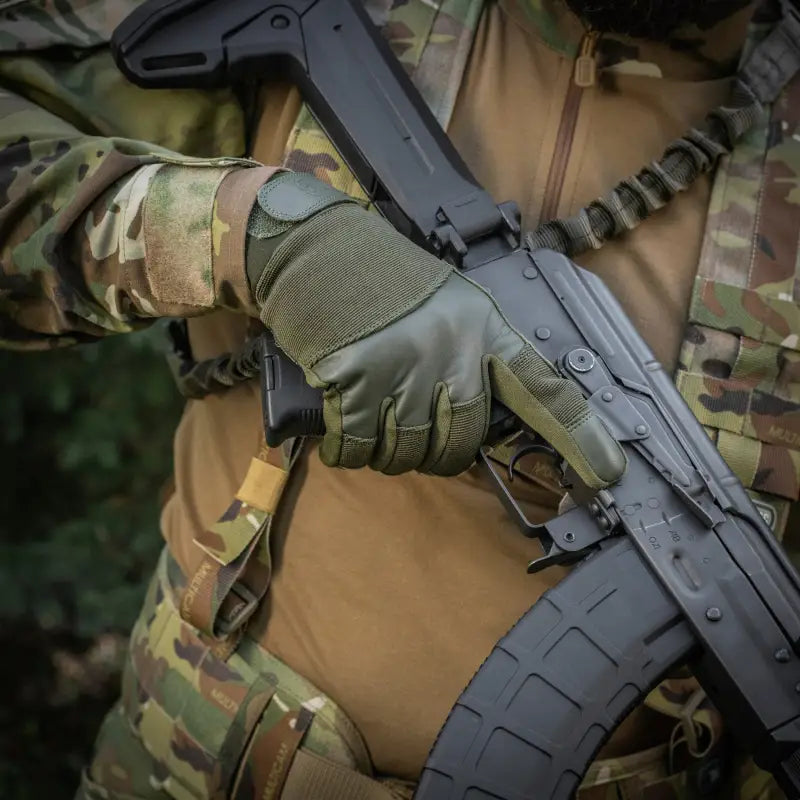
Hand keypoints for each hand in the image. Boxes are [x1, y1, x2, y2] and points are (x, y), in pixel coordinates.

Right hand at [247, 173, 624, 486]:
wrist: (314, 247)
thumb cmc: (377, 280)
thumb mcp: (444, 306)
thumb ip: (468, 359)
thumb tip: (471, 427)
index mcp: (483, 328)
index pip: (543, 389)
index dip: (580, 435)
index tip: (607, 473)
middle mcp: (452, 349)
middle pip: (461, 445)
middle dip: (435, 451)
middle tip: (408, 423)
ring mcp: (405, 364)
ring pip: (408, 453)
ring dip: (387, 449)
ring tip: (369, 410)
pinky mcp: (357, 378)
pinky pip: (359, 448)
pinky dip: (347, 448)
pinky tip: (340, 424)